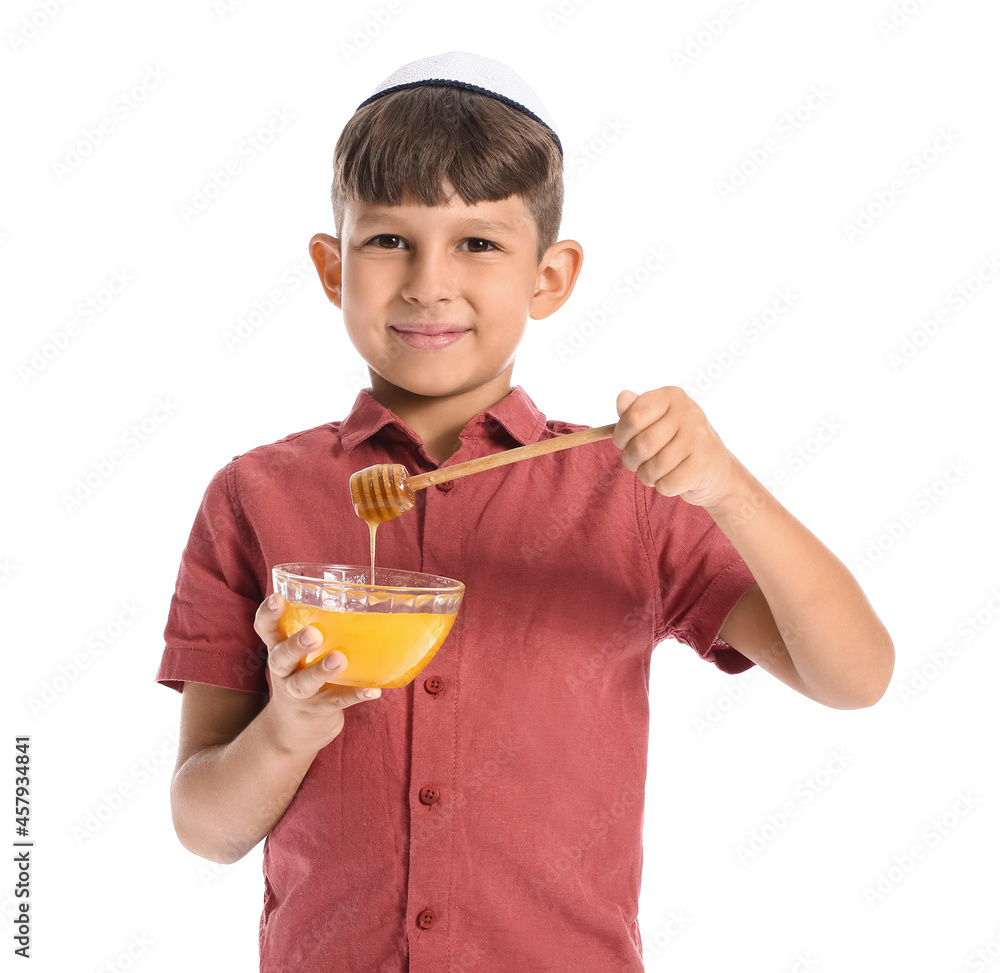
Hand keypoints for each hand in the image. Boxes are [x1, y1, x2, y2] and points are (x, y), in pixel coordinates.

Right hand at [253, 593, 380, 756]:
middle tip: (313, 633)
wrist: (293, 730)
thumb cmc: (303, 676)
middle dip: (296, 645)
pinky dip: (356, 695)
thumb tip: (365, 599)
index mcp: (280, 650)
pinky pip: (337, 701)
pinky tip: (373, 690)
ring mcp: (299, 694)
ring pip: (304, 683)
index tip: (277, 598)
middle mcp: (285, 671)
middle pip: (281, 657)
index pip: (266, 629)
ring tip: (340, 659)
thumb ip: (321, 631)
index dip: (268, 614)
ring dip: (321, 671)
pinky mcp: (318, 710)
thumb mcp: (300, 655)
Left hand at [613, 387, 743, 508]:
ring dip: (646, 475)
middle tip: (636, 461)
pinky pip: (666, 484)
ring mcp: (698, 438)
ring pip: (652, 467)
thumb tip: (622, 397)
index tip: (623, 442)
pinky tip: (672, 478)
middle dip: (631, 459)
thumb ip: (634, 410)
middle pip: (641, 444)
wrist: (715, 469)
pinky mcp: (702, 465)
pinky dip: (663, 487)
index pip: (633, 416)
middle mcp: (689, 413)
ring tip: (654, 471)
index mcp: (673, 396)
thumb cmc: (677, 443)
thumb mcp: (655, 421)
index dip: (621, 435)